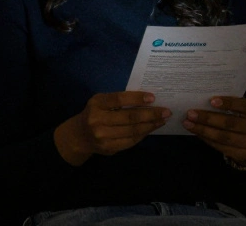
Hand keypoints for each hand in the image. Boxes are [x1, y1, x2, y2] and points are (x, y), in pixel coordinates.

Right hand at [53, 91, 169, 165]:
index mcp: (96, 104)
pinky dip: (144, 134)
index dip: (136, 98)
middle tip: (166, 111)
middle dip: (151, 114)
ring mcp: (103, 136)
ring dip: (151, 125)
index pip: (118, 99)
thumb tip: (146, 100)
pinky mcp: (109, 147)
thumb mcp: (100, 102)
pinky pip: (131, 140)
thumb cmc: (95, 114)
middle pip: (129, 117)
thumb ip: (117, 101)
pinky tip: (151, 128)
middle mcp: (97, 119)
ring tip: (162, 120)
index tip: (153, 97)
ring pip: (133, 130)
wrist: (80, 136)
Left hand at [184, 96, 245, 164]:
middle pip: (231, 123)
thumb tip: (202, 98)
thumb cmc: (241, 119)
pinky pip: (221, 147)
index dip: (229, 103)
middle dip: (208, 118)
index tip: (211, 101)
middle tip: (190, 113)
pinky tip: (196, 132)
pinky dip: (206, 139)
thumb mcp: (240, 110)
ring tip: (188, 123)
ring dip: (203, 130)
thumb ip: (228, 105)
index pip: (245, 106)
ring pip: (224, 137)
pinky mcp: (244, 155)